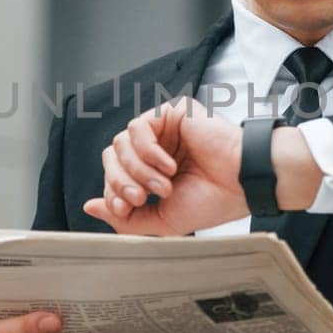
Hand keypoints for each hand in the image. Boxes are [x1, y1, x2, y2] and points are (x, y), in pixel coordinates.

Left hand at [81, 96, 247, 235]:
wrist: (242, 184)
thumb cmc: (213, 201)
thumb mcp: (161, 220)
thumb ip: (125, 217)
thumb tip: (90, 206)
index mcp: (152, 171)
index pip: (114, 175)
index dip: (113, 192)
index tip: (127, 209)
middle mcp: (155, 148)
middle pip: (112, 157)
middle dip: (121, 182)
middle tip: (141, 198)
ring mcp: (163, 129)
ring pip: (121, 142)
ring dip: (137, 169)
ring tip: (164, 184)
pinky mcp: (172, 113)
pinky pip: (138, 127)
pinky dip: (148, 151)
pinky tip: (169, 165)